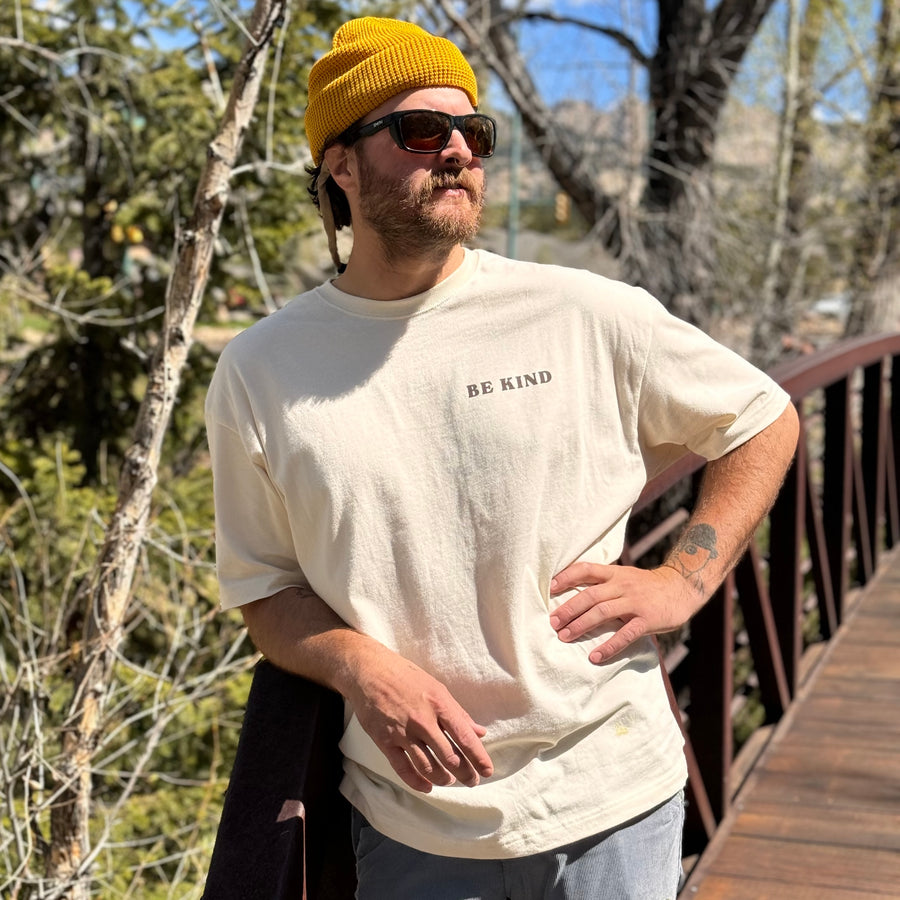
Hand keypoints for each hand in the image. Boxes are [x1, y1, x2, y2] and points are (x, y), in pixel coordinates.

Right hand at [344, 646, 493, 793]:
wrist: (369, 671)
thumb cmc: (406, 677)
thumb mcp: (437, 688)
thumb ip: (458, 713)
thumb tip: (479, 732)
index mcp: (439, 704)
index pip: (464, 736)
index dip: (478, 757)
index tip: (487, 771)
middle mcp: (422, 720)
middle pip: (449, 756)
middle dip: (464, 773)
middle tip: (472, 782)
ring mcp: (402, 732)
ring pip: (427, 766)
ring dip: (443, 778)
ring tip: (449, 781)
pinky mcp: (385, 741)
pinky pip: (403, 768)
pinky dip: (417, 782)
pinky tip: (427, 786)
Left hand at [549, 562, 703, 663]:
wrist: (682, 587)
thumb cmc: (648, 585)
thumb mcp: (626, 576)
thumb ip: (605, 582)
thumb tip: (575, 592)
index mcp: (615, 573)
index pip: (586, 569)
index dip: (567, 577)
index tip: (550, 588)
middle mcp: (623, 585)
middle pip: (590, 595)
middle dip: (569, 608)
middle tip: (552, 622)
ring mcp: (635, 602)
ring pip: (603, 612)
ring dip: (581, 625)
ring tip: (564, 637)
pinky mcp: (647, 620)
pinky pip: (625, 634)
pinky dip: (609, 646)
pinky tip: (595, 656)